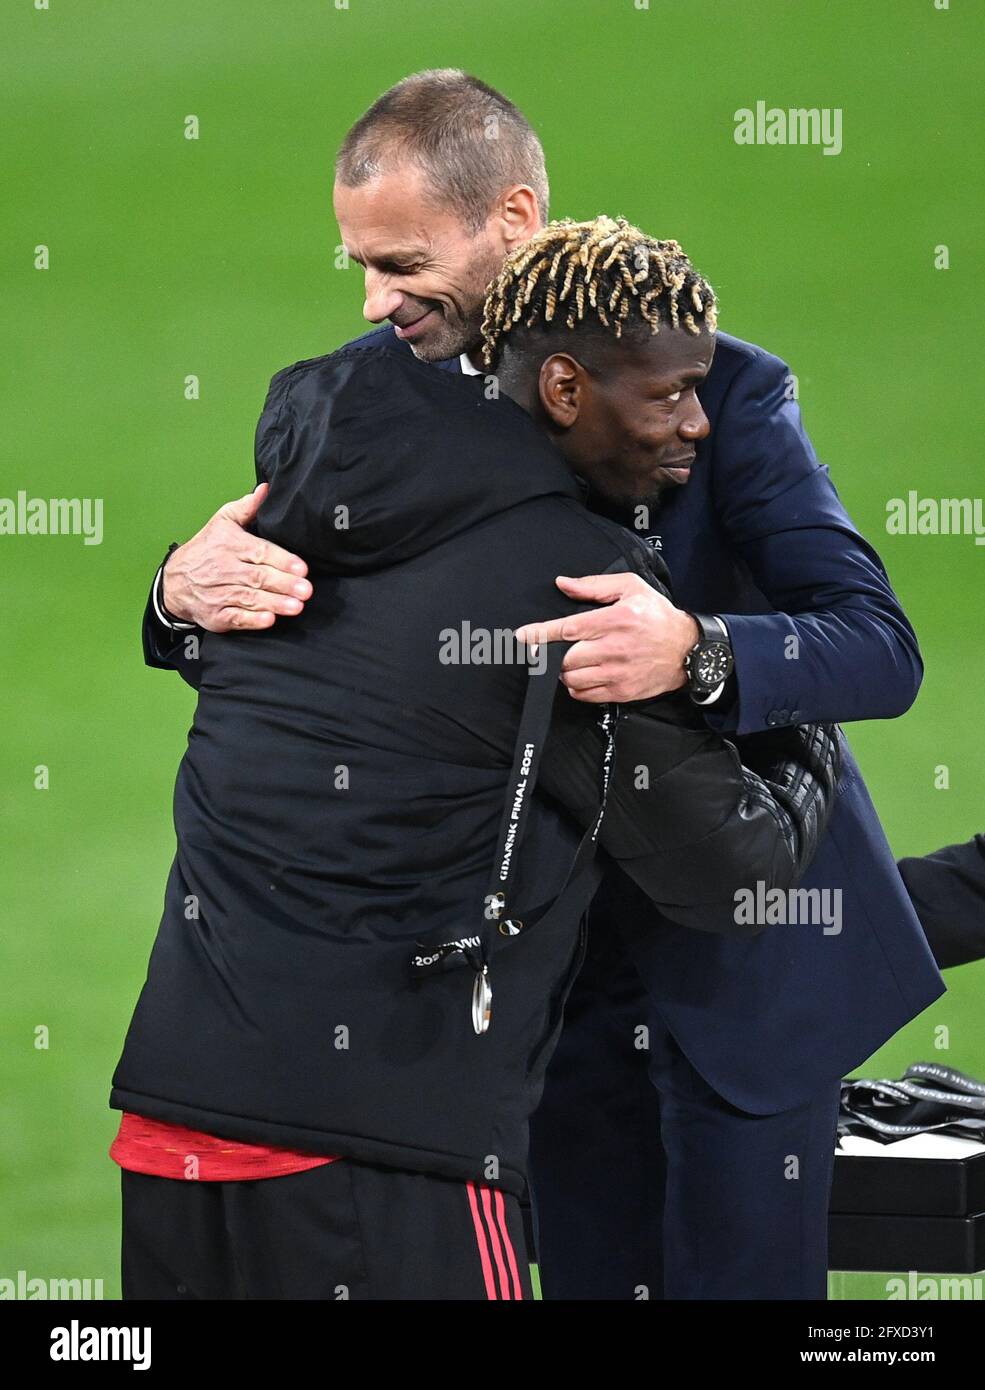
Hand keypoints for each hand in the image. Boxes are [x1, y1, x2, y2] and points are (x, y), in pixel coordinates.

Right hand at [160, 483, 311, 631]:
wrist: (174, 582)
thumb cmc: (206, 549)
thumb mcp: (222, 522)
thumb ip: (247, 508)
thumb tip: (266, 490)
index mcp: (229, 545)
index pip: (260, 552)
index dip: (282, 561)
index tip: (301, 568)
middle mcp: (224, 569)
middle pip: (258, 577)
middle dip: (284, 584)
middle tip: (306, 590)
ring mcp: (219, 594)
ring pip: (250, 598)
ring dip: (274, 603)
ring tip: (296, 606)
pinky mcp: (216, 615)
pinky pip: (235, 618)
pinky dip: (252, 620)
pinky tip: (269, 620)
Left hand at [515, 573, 699, 702]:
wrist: (688, 650)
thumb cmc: (657, 616)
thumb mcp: (631, 588)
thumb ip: (594, 586)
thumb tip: (563, 584)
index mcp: (616, 619)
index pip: (569, 628)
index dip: (541, 633)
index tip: (523, 636)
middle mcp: (616, 648)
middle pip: (567, 658)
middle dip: (556, 655)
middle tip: (558, 649)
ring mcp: (619, 673)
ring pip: (573, 679)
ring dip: (565, 672)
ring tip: (574, 661)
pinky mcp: (622, 692)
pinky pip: (585, 695)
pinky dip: (577, 686)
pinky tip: (585, 675)